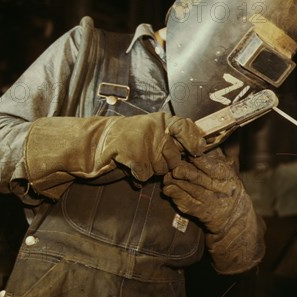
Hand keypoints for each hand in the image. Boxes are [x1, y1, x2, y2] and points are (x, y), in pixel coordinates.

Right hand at [24, 112, 205, 198]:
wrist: (95, 143)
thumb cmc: (127, 141)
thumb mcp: (151, 133)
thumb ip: (172, 137)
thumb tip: (200, 147)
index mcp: (162, 120)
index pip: (185, 127)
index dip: (194, 141)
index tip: (197, 152)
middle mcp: (155, 127)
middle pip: (175, 158)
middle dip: (165, 166)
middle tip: (150, 160)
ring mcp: (144, 140)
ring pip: (161, 168)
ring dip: (151, 171)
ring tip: (137, 161)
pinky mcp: (132, 153)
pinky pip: (146, 175)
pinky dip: (138, 177)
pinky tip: (130, 168)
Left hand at [162, 148, 242, 231]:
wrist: (233, 214)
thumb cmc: (226, 185)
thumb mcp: (227, 167)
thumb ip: (215, 153)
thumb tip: (201, 137)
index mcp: (226, 175)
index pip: (212, 166)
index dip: (198, 160)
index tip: (186, 152)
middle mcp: (219, 189)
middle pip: (197, 178)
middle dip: (183, 170)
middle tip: (171, 163)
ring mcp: (209, 201)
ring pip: (189, 189)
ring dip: (175, 181)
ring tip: (166, 174)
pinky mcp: (199, 212)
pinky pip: (184, 202)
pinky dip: (174, 194)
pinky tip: (167, 188)